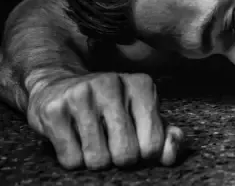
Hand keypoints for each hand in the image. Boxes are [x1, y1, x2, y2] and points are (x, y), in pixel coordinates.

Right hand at [26, 72, 182, 169]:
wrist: (59, 87)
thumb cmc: (111, 108)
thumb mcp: (144, 116)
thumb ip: (165, 136)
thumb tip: (171, 150)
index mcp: (142, 85)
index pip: (152, 143)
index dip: (144, 154)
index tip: (136, 142)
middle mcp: (112, 83)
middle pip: (126, 154)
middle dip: (120, 159)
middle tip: (113, 144)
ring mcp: (81, 94)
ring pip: (98, 159)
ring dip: (96, 160)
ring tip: (94, 141)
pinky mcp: (54, 109)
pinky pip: (71, 159)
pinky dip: (74, 160)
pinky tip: (75, 139)